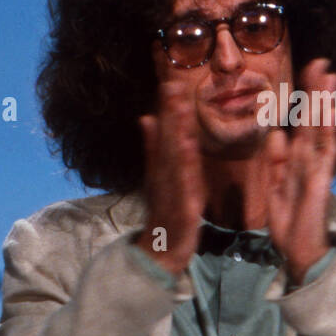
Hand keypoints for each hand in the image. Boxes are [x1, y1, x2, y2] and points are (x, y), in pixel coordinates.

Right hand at [134, 79, 204, 274]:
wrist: (161, 253)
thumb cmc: (164, 213)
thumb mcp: (158, 178)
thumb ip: (153, 149)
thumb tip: (146, 118)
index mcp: (161, 168)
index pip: (164, 135)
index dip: (166, 110)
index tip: (169, 83)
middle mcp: (164, 176)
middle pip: (167, 141)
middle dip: (170, 113)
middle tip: (172, 85)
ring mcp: (171, 192)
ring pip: (173, 158)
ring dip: (175, 133)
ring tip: (179, 108)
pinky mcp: (181, 208)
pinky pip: (184, 184)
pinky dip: (185, 166)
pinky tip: (189, 148)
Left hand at [264, 58, 335, 283]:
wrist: (298, 252)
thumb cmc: (289, 223)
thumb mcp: (275, 187)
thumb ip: (275, 161)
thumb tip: (276, 134)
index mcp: (297, 160)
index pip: (302, 122)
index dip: (305, 98)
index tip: (308, 72)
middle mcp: (310, 160)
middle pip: (314, 119)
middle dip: (317, 91)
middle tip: (322, 62)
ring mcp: (318, 168)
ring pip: (321, 129)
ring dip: (325, 103)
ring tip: (330, 76)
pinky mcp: (321, 180)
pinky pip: (325, 151)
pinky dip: (327, 130)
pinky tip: (329, 110)